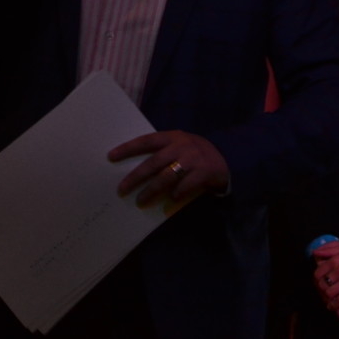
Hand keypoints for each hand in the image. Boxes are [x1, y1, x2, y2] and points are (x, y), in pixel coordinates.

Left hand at [108, 130, 228, 206]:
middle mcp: (182, 145)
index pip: (146, 141)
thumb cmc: (195, 155)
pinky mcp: (206, 171)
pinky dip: (177, 193)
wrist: (228, 158)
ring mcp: (194, 158)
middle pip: (153, 162)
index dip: (128, 148)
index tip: (111, 157)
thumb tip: (135, 170)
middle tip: (122, 189)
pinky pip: (187, 185)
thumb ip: (162, 153)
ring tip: (140, 201)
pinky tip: (169, 201)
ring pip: (167, 176)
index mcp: (172, 137)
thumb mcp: (180, 147)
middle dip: (136, 177)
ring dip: (152, 190)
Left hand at [313, 242, 338, 311]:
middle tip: (322, 292)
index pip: (318, 273)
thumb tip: (315, 253)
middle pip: (323, 284)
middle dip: (321, 289)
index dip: (317, 279)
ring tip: (327, 300)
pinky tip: (334, 306)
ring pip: (330, 293)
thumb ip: (329, 250)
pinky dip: (335, 305)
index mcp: (335, 260)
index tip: (319, 282)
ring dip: (327, 298)